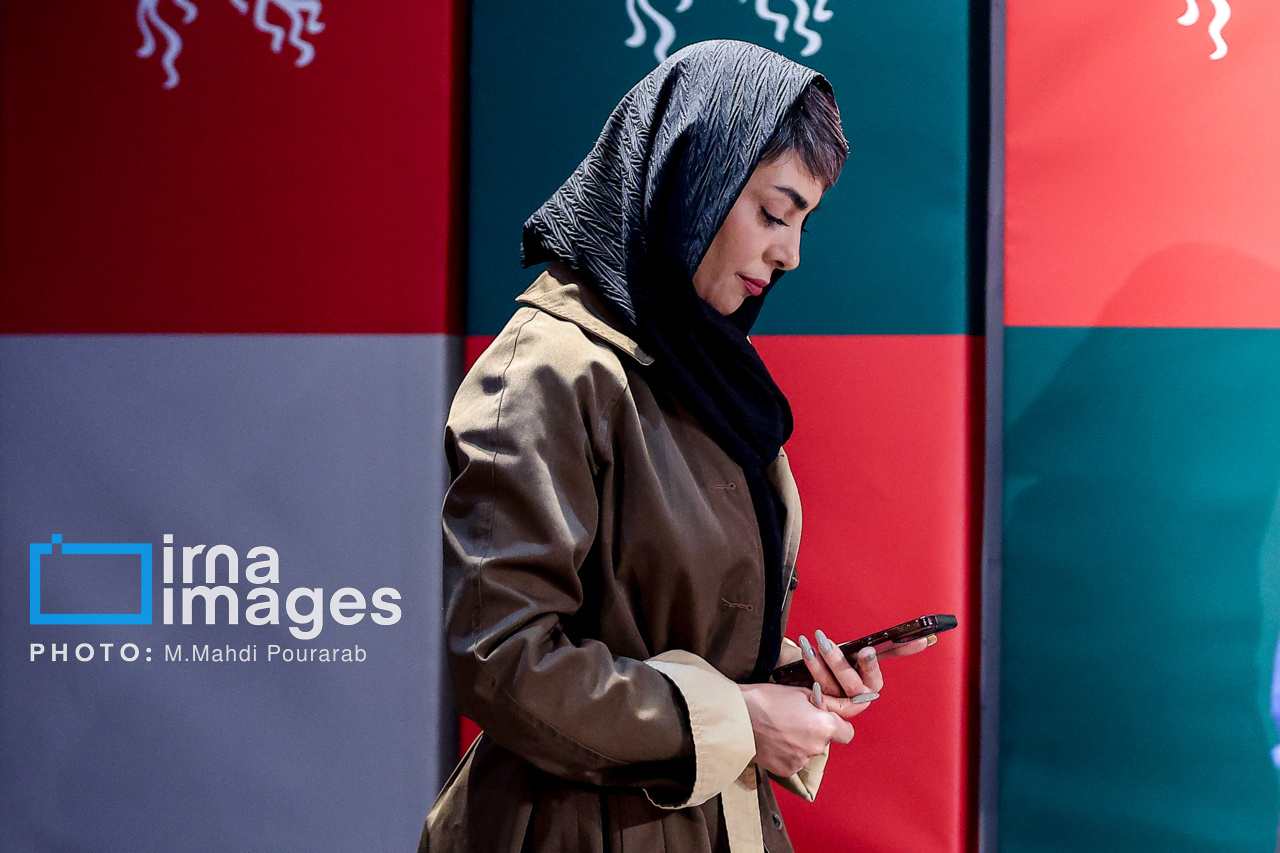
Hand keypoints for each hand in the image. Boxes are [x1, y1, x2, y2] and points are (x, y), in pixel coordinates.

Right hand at [738, 682, 853, 777]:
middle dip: (816, 731)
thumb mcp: (800, 693)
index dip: (838, 724)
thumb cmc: (767, 699)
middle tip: (796, 718)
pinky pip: (795, 761)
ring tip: (781, 729)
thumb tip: (847, 706)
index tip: (825, 717)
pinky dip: (788, 753)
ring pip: (809, 752)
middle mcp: (817, 747)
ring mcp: (801, 761)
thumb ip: (827, 702)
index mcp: (824, 726)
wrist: (737, 718)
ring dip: (801, 743)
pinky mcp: (786, 770)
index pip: (847, 733)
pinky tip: (774, 741)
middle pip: (826, 741)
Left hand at [796, 629, 934, 718]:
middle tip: (825, 642)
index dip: (870, 665)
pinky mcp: (823, 707)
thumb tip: (928, 639)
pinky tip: (804, 659)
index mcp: (871, 684)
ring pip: (830, 687)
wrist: (813, 683)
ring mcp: (840, 704)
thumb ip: (892, 648)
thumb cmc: (844, 666)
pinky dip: (809, 675)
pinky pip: (816, 694)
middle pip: (850, 684)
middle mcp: (858, 698)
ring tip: (808, 645)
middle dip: (838, 662)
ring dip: (817, 665)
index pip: (873, 676)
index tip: (866, 650)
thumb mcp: (864, 655)